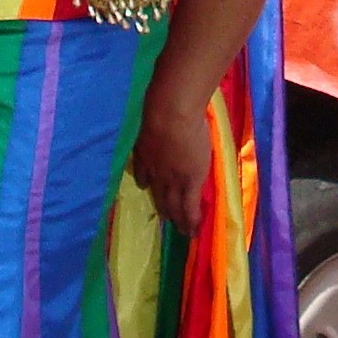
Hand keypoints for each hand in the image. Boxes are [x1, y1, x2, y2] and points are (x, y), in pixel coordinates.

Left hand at [129, 87, 215, 233]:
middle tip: (166, 219)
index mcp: (144, 155)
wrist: (171, 113)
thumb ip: (154, 118)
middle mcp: (155, 172)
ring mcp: (172, 179)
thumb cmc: (161, 106)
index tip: (148, 187)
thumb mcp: (150, 115)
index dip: (148, 183)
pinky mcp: (190, 182)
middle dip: (163, 208)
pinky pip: (190, 207)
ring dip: (178, 220)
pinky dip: (191, 221)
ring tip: (184, 232)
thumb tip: (157, 105)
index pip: (144, 174)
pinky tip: (194, 231)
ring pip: (174, 205)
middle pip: (158, 194)